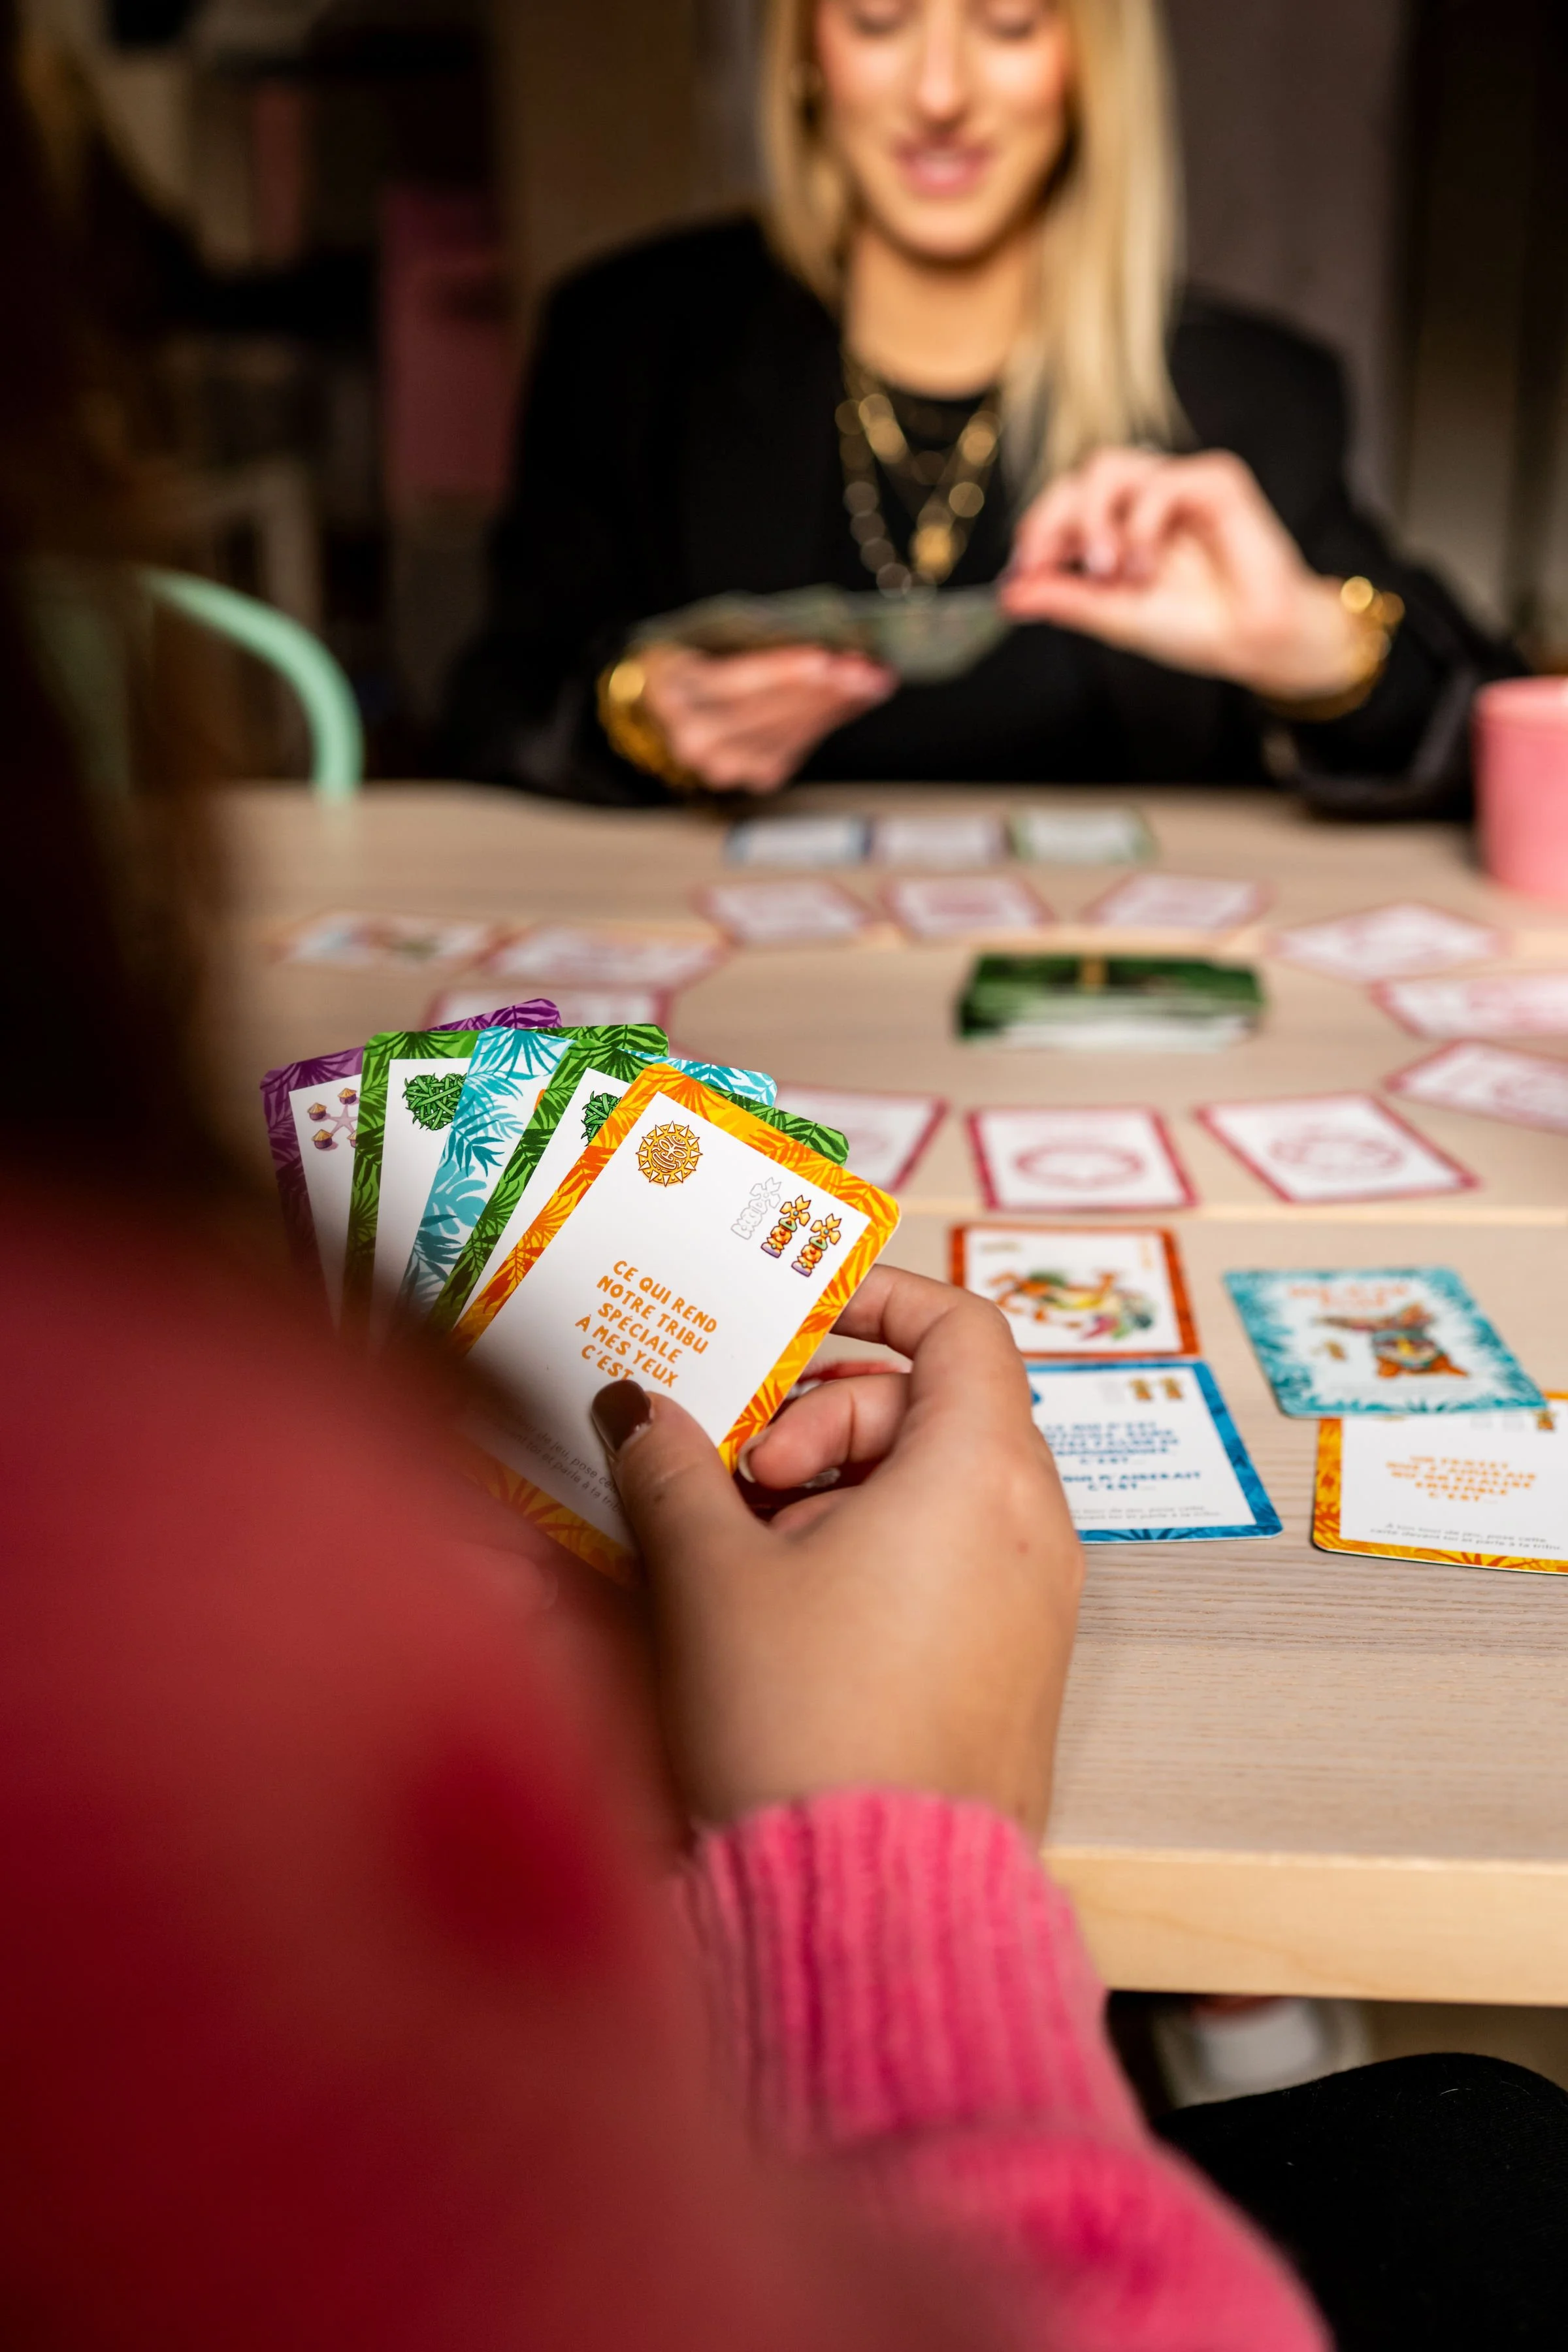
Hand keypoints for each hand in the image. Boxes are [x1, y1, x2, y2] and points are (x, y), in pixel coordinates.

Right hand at [589, 1267, 1081, 1837]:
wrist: (872, 1904)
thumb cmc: (803, 1724)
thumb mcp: (712, 1575)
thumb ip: (672, 1466)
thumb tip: (640, 1408)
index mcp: (981, 1473)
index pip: (959, 1325)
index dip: (876, 1298)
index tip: (795, 1318)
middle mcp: (1036, 1527)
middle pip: (936, 1405)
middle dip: (827, 1418)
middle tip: (745, 1480)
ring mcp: (1037, 1604)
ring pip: (939, 1488)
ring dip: (841, 1491)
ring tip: (757, 1558)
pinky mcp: (1017, 1669)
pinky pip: (955, 1562)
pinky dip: (877, 1552)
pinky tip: (795, 1616)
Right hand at [639, 641, 895, 793]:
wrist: (669, 707)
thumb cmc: (696, 660)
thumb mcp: (707, 638)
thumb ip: (755, 643)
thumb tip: (824, 645)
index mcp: (672, 692)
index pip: (733, 685)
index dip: (782, 672)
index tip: (825, 659)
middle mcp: (694, 739)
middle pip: (769, 713)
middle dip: (824, 689)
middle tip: (867, 670)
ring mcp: (724, 765)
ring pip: (790, 733)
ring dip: (837, 706)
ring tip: (872, 681)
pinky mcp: (754, 776)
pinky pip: (800, 747)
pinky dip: (829, 720)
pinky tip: (855, 700)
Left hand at [1001, 447, 1367, 700]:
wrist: (1252, 642)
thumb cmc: (1194, 627)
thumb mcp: (1113, 615)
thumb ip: (1065, 599)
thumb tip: (1008, 594)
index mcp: (1120, 524)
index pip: (1066, 502)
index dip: (1037, 528)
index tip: (1023, 569)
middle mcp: (1146, 498)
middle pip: (1083, 475)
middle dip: (1057, 519)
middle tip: (1052, 565)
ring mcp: (1180, 484)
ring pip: (1111, 466)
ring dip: (1097, 521)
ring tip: (1112, 572)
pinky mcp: (1216, 480)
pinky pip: (1161, 481)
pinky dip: (1142, 523)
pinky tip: (1147, 564)